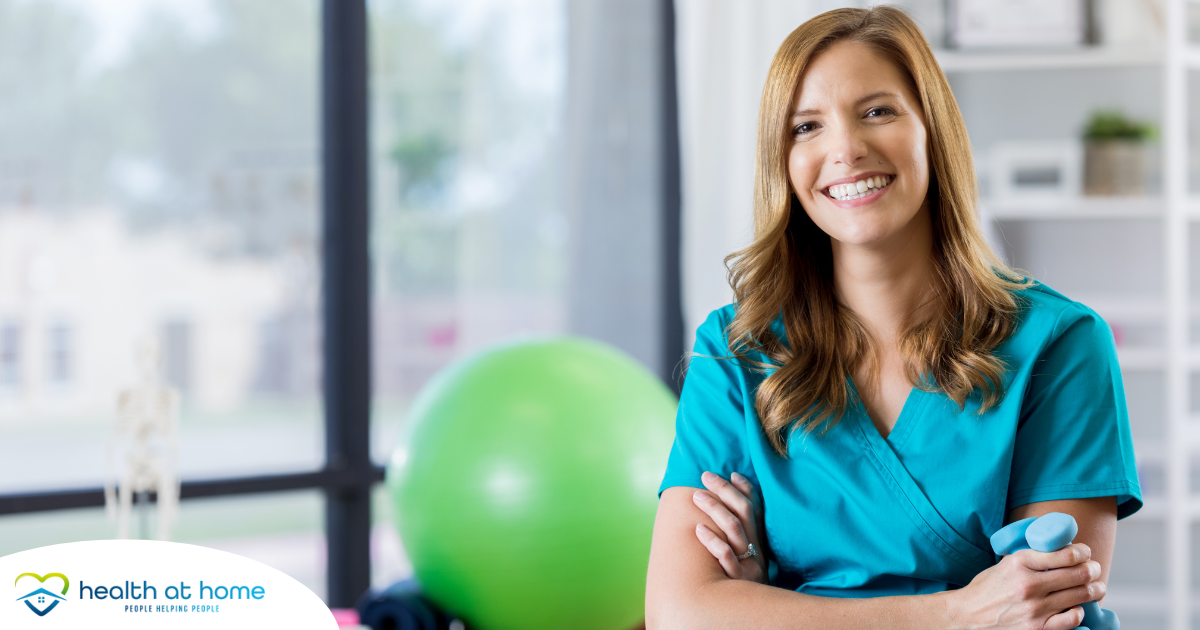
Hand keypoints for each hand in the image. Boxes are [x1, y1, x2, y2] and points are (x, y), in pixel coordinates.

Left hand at [692, 471, 766, 582]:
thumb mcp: (750, 557)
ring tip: (696, 495)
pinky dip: (712, 542)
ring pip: (734, 529)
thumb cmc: (746, 582)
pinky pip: (726, 557)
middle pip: (744, 513)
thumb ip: (744, 533)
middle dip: (724, 491)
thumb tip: (733, 497)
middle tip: (704, 476)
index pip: (755, 508)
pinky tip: (698, 529)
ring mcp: (749, 563)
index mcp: (760, 541)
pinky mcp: (738, 579)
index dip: (744, 489)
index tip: (731, 472)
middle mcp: (757, 549)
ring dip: (715, 509)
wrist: (753, 615)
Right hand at [948, 543, 1103, 629]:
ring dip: (1095, 589)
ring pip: (1080, 595)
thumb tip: (1061, 550)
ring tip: (1096, 586)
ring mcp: (1035, 609)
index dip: (1083, 552)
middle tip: (1095, 568)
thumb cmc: (987, 589)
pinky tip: (1077, 607)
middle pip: (1078, 574)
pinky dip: (1079, 611)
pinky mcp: (1038, 628)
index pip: (1065, 554)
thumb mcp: (1005, 564)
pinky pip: (1073, 618)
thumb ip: (1031, 558)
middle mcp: (1028, 585)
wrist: (968, 616)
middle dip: (1093, 569)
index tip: (1085, 552)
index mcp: (1019, 563)